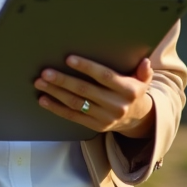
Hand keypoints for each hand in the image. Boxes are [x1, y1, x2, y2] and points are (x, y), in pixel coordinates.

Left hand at [34, 56, 154, 137]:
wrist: (137, 119)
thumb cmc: (133, 91)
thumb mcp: (143, 81)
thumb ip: (144, 71)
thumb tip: (145, 62)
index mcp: (128, 90)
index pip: (105, 77)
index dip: (86, 67)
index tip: (69, 59)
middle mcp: (116, 105)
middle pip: (85, 91)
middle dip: (63, 81)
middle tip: (45, 72)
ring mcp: (105, 117)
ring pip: (76, 104)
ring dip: (56, 93)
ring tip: (40, 83)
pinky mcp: (95, 126)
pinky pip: (73, 116)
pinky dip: (56, 108)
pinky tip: (44, 100)